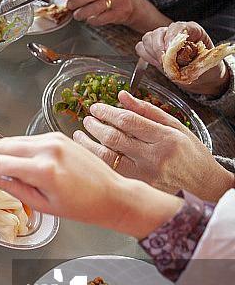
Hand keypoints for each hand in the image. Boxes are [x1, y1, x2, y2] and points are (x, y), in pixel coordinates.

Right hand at [0, 132, 182, 237]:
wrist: (113, 195)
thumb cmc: (81, 207)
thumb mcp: (41, 204)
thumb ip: (9, 187)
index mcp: (44, 169)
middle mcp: (47, 148)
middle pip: (0, 148)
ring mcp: (52, 139)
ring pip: (11, 142)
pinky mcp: (55, 136)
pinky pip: (24, 141)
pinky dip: (9, 149)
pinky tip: (1, 160)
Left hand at [74, 90, 233, 200]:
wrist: (205, 188)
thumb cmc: (191, 156)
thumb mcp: (176, 127)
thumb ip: (148, 111)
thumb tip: (122, 96)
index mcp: (165, 138)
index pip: (127, 120)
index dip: (107, 112)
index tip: (96, 108)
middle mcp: (154, 158)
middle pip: (113, 138)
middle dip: (94, 126)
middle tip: (87, 120)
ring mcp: (143, 175)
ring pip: (105, 157)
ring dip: (87, 144)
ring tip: (80, 135)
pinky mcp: (136, 188)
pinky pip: (108, 172)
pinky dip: (95, 161)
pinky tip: (88, 153)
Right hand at [137, 21, 229, 95]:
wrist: (203, 76)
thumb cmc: (207, 69)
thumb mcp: (205, 63)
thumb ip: (193, 57)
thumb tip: (177, 56)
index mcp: (192, 30)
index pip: (178, 26)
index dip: (172, 36)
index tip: (169, 49)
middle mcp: (175, 32)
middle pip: (159, 32)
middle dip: (158, 47)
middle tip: (163, 61)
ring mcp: (163, 39)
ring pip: (148, 38)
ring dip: (151, 52)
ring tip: (161, 63)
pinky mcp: (154, 48)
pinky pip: (141, 47)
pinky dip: (145, 56)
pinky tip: (155, 63)